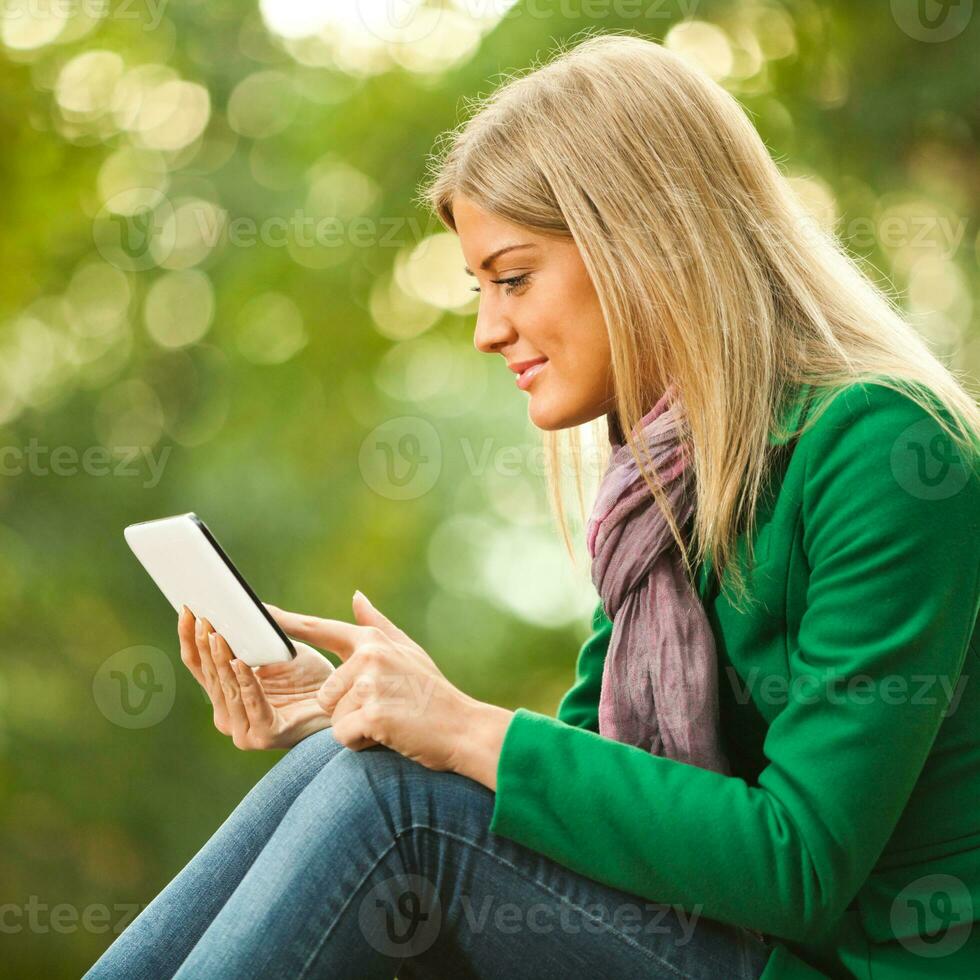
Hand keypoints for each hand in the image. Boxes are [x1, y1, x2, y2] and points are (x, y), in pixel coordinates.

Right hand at [177, 605, 334, 749]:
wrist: (342, 705)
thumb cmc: (310, 679)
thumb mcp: (278, 650)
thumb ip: (258, 635)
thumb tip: (244, 605)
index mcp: (226, 696)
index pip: (200, 665)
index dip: (190, 638)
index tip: (186, 609)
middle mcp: (229, 715)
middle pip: (210, 675)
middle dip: (204, 645)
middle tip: (200, 617)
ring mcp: (244, 730)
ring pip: (228, 688)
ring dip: (221, 660)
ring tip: (216, 634)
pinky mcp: (265, 736)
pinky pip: (252, 702)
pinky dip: (246, 681)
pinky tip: (240, 662)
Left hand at [264, 592, 486, 773]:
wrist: (464, 729)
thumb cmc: (434, 694)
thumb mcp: (409, 652)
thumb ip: (378, 625)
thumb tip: (356, 597)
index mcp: (373, 640)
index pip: (320, 629)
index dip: (287, 622)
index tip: (257, 612)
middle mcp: (369, 656)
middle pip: (325, 692)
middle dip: (348, 710)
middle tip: (386, 709)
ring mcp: (370, 683)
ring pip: (333, 715)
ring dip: (355, 727)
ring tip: (389, 722)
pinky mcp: (371, 713)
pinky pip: (343, 735)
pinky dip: (362, 742)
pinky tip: (390, 735)